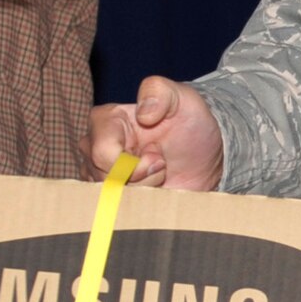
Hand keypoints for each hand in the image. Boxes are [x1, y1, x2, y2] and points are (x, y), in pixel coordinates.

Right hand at [87, 76, 224, 190]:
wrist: (206, 155)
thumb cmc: (191, 121)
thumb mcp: (183, 98)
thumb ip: (160, 92)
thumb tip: (143, 114)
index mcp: (104, 120)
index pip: (100, 152)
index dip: (132, 163)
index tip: (158, 155)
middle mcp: (94, 147)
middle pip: (103, 178)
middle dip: (141, 177)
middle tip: (162, 163)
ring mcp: (100, 173)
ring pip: (110, 196)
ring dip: (143, 189)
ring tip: (159, 172)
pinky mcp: (111, 194)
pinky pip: (115, 209)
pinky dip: (140, 202)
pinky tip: (155, 187)